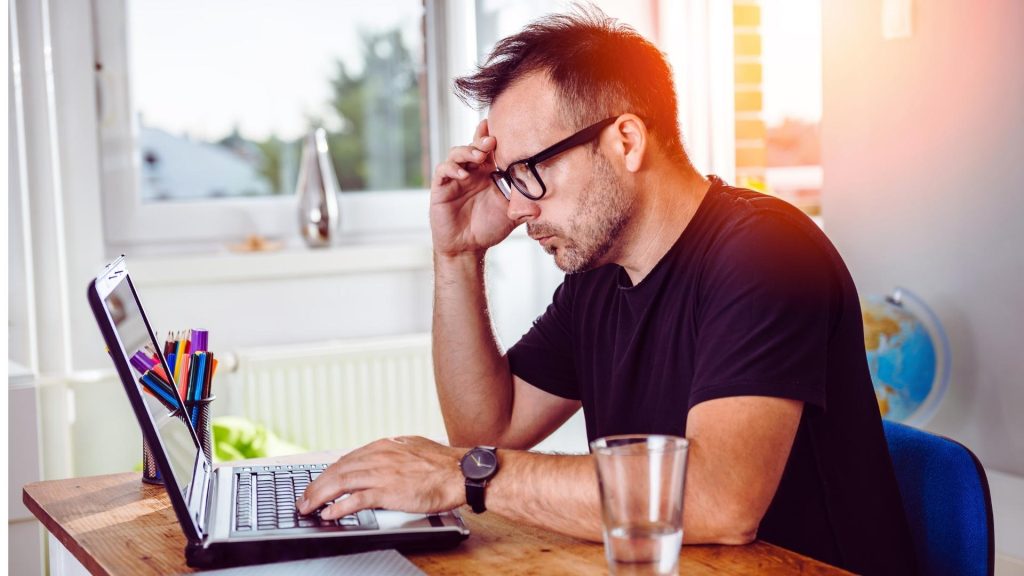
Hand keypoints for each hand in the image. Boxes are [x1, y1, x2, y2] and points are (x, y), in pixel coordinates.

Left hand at [296, 436, 465, 519]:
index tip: (319, 483)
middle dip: (316, 486)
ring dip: (320, 496)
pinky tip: (330, 513)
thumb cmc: (441, 463)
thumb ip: (393, 451)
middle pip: (337, 470)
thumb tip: (383, 454)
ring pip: (341, 483)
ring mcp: (382, 474)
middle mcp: (378, 457)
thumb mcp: (411, 446)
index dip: (328, 474)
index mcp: (382, 446)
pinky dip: (339, 507)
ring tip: (308, 507)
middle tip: (304, 499)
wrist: (459, 472)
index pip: (346, 459)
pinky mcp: (388, 491)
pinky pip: (356, 500)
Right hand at [430, 119, 516, 257]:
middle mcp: (472, 172)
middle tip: (491, 140)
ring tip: (478, 156)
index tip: (500, 126)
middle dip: (482, 140)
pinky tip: (462, 175)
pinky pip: (443, 171)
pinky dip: (452, 168)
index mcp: (488, 173)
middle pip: (474, 146)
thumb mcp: (510, 217)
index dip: (493, 136)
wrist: (467, 248)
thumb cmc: (488, 229)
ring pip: (457, 154)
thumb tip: (542, 208)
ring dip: (467, 151)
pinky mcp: (442, 188)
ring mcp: (456, 178)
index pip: (490, 149)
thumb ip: (525, 210)